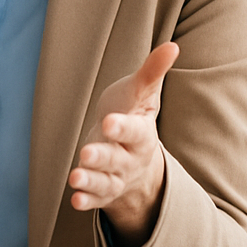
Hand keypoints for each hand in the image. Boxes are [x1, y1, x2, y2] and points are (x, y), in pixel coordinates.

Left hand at [68, 42, 177, 246]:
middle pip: (117, 159)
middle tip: (85, 153)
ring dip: (91, 181)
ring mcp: (116, 176)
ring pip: (105, 182)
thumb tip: (172, 46)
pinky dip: (86, 200)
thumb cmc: (132, 115)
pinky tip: (74, 199)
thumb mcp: (140, 94)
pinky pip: (96, 199)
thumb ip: (152, 73)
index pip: (134, 131)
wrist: (135, 155)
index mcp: (140, 134)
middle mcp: (130, 158)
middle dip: (102, 157)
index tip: (109, 121)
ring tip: (74, 177)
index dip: (123, 128)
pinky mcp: (102, 191)